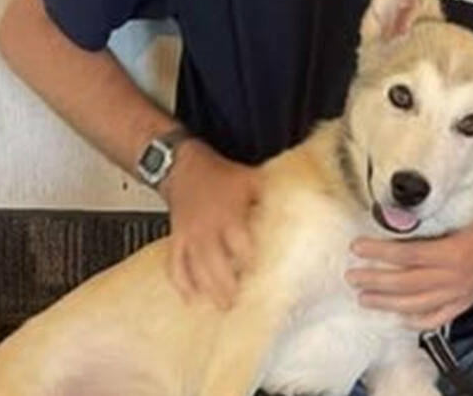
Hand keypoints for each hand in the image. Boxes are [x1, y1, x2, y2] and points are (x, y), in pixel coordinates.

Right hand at [158, 141, 262, 310]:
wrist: (184, 166)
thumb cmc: (219, 175)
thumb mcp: (251, 180)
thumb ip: (270, 196)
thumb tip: (297, 206)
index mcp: (228, 216)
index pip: (240, 246)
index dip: (250, 263)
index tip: (262, 277)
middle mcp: (207, 230)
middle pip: (216, 265)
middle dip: (227, 287)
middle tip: (239, 302)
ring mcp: (190, 237)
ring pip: (195, 269)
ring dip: (208, 290)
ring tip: (222, 306)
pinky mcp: (177, 239)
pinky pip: (175, 265)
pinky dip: (181, 283)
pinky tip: (190, 298)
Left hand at [346, 204, 472, 330]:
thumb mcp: (467, 210)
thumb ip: (436, 214)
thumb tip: (402, 209)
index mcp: (453, 252)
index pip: (407, 255)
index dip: (379, 253)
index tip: (357, 248)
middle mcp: (454, 277)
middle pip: (405, 284)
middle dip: (375, 282)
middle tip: (352, 277)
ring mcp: (459, 294)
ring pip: (416, 305)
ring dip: (387, 303)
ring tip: (364, 298)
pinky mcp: (464, 303)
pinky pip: (437, 318)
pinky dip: (416, 320)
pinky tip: (398, 316)